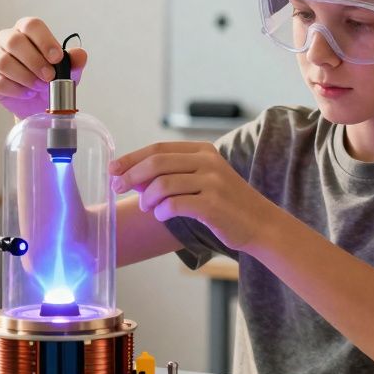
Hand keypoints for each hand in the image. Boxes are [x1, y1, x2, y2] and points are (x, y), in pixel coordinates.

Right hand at [0, 17, 87, 118]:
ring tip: (39, 87)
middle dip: (34, 61)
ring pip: (3, 62)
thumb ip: (74, 61)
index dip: (44, 40)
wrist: (41, 104)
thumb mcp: (68, 70)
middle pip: (14, 41)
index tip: (57, 58)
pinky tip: (28, 94)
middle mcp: (8, 40)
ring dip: (25, 76)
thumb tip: (80, 55)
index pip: (31, 25)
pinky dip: (16, 90)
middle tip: (49, 77)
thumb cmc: (53, 79)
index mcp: (27, 31)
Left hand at [109, 141, 281, 251]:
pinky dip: (163, 211)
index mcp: (202, 151)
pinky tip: (163, 216)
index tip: (112, 170)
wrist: (261, 224)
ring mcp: (212, 182)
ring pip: (163, 184)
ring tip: (148, 209)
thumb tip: (130, 178)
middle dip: (131, 175)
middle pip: (156, 162)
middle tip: (117, 188)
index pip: (158, 149)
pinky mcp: (213, 205)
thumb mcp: (202, 181)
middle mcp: (207, 161)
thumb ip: (172, 175)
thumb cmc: (226, 205)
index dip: (131, 158)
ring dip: (147, 199)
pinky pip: (175, 204)